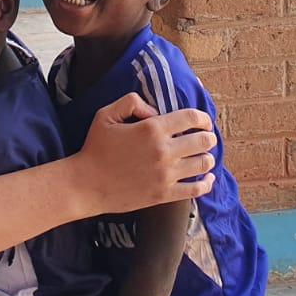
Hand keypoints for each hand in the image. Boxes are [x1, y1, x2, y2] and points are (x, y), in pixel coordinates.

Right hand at [77, 93, 215, 214]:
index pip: (192, 118)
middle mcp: (163, 151)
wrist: (87, 184)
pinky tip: (208, 178)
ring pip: (203, 163)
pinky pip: (196, 189)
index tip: (204, 121)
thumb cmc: (95, 148)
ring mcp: (166, 174)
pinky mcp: (165, 194)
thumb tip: (155, 110)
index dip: (203, 117)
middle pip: (202, 141)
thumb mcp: (106, 115)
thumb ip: (132, 102)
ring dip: (208, 157)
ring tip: (204, 156)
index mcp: (152, 129)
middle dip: (208, 137)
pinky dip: (207, 183)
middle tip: (206, 138)